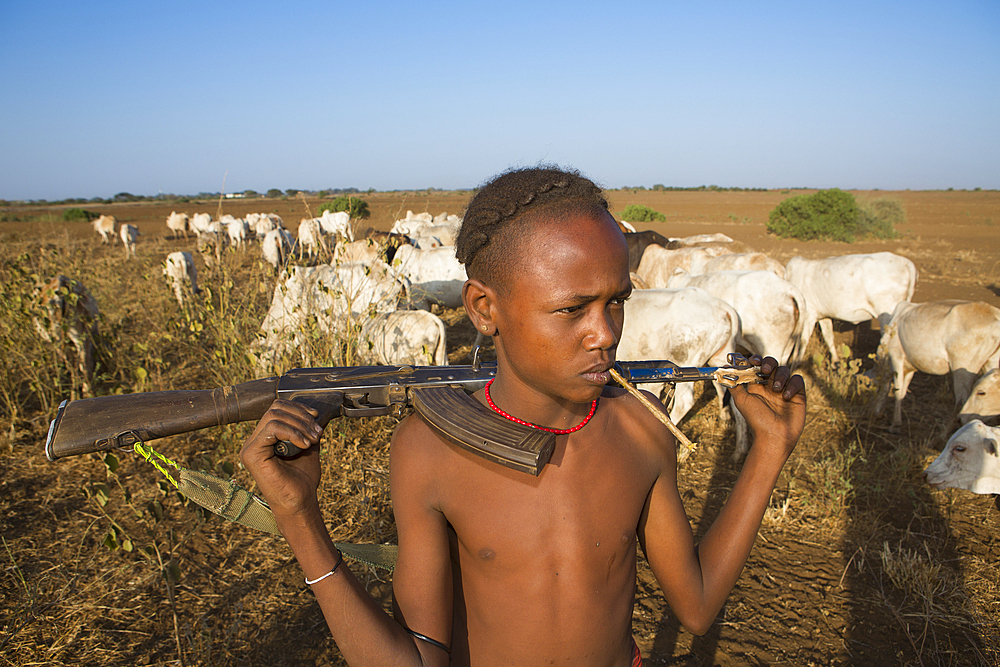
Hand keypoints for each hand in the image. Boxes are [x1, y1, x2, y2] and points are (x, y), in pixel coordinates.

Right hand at [239, 399, 325, 518]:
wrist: (300, 502)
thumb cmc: (302, 479)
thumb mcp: (307, 445)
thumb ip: (305, 428)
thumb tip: (314, 411)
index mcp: (264, 438)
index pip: (276, 409)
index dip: (297, 408)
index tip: (316, 417)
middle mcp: (254, 441)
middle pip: (275, 409)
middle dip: (301, 417)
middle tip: (316, 432)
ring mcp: (250, 447)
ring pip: (274, 416)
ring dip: (299, 425)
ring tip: (312, 440)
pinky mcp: (251, 454)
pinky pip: (271, 429)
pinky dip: (292, 433)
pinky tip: (304, 445)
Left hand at [729, 355, 805, 461]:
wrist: (773, 437)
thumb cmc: (756, 420)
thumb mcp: (741, 401)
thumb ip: (734, 384)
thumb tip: (724, 369)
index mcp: (757, 385)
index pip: (757, 366)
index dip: (755, 360)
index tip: (752, 360)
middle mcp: (771, 385)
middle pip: (772, 364)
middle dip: (769, 363)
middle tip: (765, 369)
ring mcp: (785, 389)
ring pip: (785, 370)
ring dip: (780, 376)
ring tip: (775, 389)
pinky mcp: (798, 394)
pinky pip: (797, 380)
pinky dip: (792, 385)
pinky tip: (786, 396)